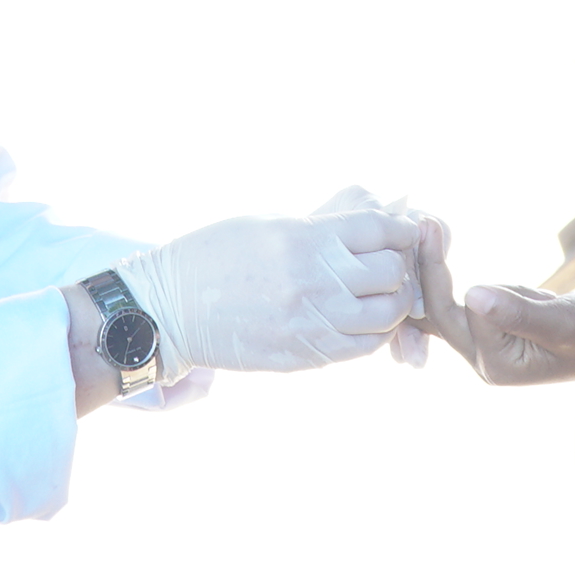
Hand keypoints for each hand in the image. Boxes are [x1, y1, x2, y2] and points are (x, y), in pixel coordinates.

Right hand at [116, 188, 421, 374]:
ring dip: (391, 302)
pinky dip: (373, 332)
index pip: (379, 229)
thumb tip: (369, 219)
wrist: (170, 310)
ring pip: (386, 315)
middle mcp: (313, 280)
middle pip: (391, 272)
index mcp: (304, 238)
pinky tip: (361, 321)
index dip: (401, 228)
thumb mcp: (266, 224)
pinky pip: (362, 347)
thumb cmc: (214, 256)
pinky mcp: (305, 355)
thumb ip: (319, 226)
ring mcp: (311, 322)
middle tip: (390, 263)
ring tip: (379, 294)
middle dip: (398, 264)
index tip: (403, 230)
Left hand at [419, 229, 574, 387]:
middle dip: (425, 267)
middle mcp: (484, 360)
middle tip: (419, 221)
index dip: (437, 272)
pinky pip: (458, 305)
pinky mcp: (494, 329)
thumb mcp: (562, 321)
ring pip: (443, 308)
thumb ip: (517, 312)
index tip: (430, 227)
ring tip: (422, 227)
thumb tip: (472, 295)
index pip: (453, 315)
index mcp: (496, 364)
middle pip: (438, 313)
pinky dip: (443, 279)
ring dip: (430, 271)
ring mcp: (487, 346)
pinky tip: (431, 251)